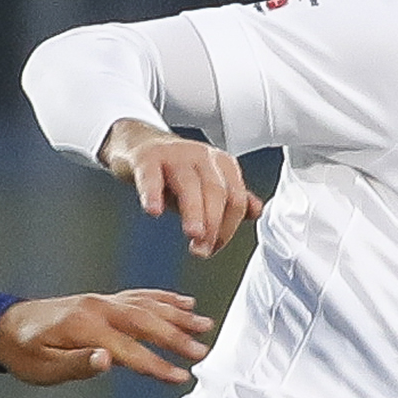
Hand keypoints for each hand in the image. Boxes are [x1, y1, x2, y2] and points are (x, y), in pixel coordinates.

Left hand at [0, 290, 211, 388]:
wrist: (6, 327)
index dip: (156, 365)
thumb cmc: (24, 352)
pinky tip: (183, 302)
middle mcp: (98, 308)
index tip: (180, 377)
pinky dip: (163, 298)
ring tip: (204, 325)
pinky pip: (139, 296)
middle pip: (146, 322)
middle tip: (203, 351)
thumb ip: (78, 364)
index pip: (130, 350)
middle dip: (177, 337)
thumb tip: (108, 362)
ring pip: (148, 305)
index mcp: (85, 327)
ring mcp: (102, 301)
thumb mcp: (44, 367)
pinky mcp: (103, 301)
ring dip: (178, 315)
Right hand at [100, 121, 261, 257]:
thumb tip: (255, 211)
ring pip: (189, 185)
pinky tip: (154, 210)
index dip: (228, 228)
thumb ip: (231, 199)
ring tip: (193, 235)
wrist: (141, 146)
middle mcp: (202, 157)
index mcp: (222, 164)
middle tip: (203, 250)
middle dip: (213, 225)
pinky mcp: (147, 158)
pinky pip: (151, 176)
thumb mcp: (208, 185)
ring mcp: (174, 155)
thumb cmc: (176, 172)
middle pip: (216, 192)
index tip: (213, 248)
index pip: (235, 199)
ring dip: (194, 212)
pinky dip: (152, 194)